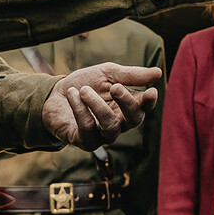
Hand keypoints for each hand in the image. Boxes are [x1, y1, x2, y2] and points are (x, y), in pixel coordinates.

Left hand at [40, 62, 160, 150]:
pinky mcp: (84, 141)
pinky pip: (87, 129)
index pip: (144, 107)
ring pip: (110, 126)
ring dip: (97, 106)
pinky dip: (80, 109)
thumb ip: (130, 75)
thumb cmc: (86, 84)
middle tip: (115, 87)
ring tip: (83, 90)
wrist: (54, 94)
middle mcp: (119, 124)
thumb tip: (158, 73)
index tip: (151, 92)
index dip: (149, 102)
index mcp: (127, 107)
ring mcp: (102, 135)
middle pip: (133, 120)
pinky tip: (72, 94)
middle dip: (127, 103)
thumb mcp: (107, 74)